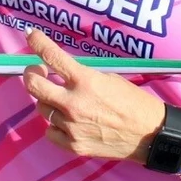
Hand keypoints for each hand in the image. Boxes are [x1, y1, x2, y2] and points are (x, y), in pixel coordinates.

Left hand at [21, 30, 164, 162]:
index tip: (30, 34)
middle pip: (33, 85)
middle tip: (38, 71)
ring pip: (42, 108)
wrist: (149, 135)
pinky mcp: (73, 146)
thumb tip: (59, 73)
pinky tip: (68, 121)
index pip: (52, 56)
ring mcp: (71, 127)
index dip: (37, 42)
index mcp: (86, 81)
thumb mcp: (109, 78)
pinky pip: (50, 131)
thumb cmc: (133, 102)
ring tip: (64, 100)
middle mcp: (74, 103)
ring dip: (50, 100)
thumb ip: (82, 76)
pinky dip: (55, 124)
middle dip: (31, 74)